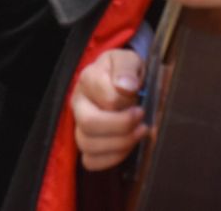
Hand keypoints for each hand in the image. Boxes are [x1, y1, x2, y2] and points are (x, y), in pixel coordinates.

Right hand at [72, 49, 147, 170]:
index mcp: (89, 78)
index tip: (140, 102)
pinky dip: (111, 159)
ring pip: (87, 144)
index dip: (127, 103)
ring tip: (138, 133)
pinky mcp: (84, 141)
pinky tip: (126, 147)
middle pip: (90, 123)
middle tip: (141, 122)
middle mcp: (78, 101)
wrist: (120, 79)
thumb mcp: (129, 60)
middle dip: (122, 127)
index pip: (107, 98)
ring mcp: (78, 123)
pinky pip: (90, 161)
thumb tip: (126, 87)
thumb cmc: (124, 71)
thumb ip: (127, 68)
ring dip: (120, 144)